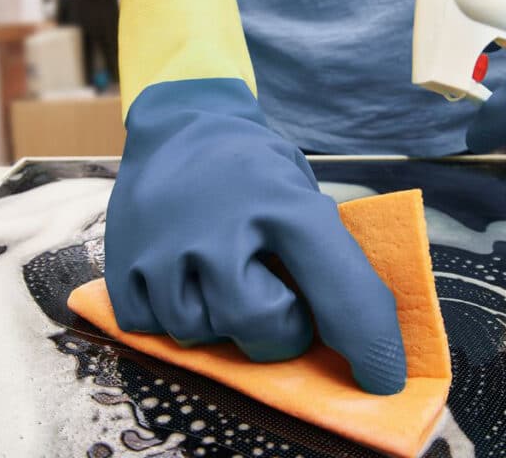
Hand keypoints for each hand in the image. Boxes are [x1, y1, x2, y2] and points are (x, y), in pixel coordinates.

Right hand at [104, 78, 406, 394]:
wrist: (181, 125)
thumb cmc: (256, 171)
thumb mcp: (302, 194)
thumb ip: (321, 257)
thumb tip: (347, 338)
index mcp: (285, 205)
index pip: (340, 290)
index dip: (369, 344)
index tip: (383, 379)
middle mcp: (221, 226)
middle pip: (258, 324)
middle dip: (279, 332)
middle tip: (279, 305)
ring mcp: (165, 244)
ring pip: (200, 332)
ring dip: (221, 323)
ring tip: (224, 281)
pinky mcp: (122, 261)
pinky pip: (151, 329)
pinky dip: (172, 319)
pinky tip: (185, 283)